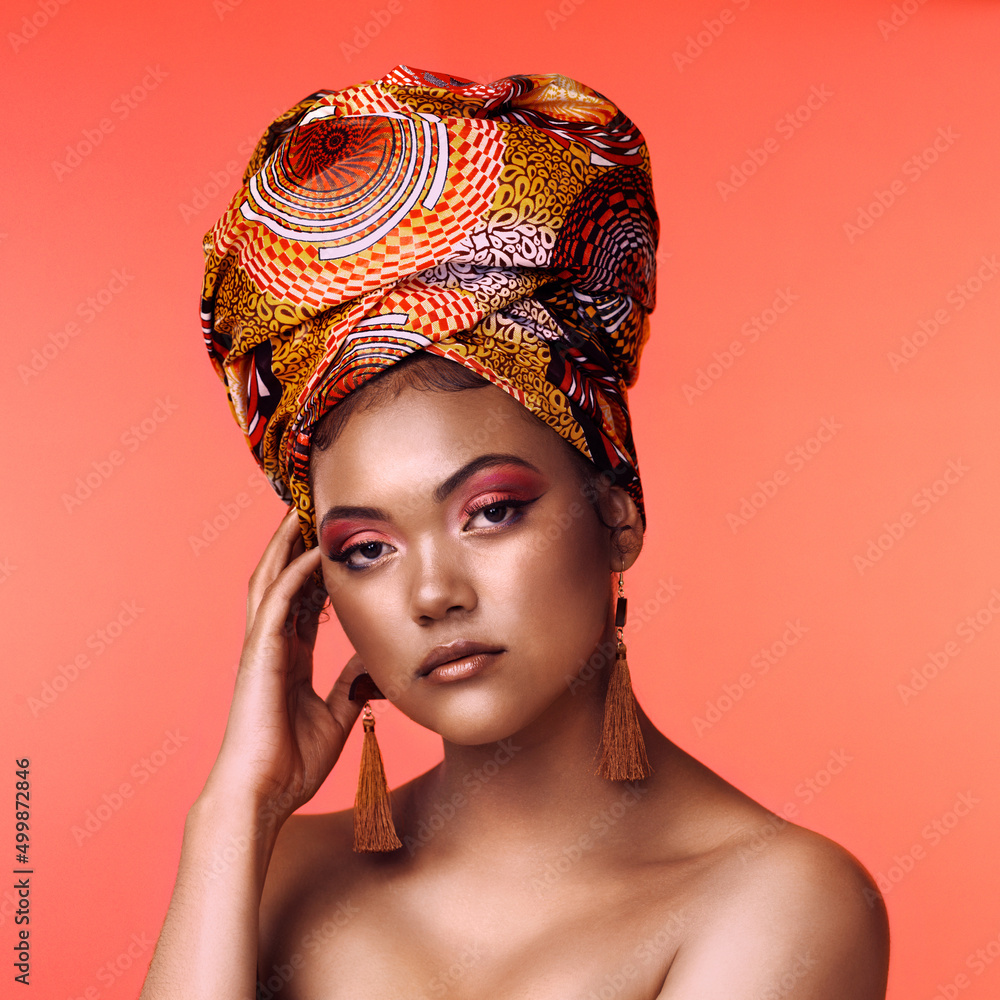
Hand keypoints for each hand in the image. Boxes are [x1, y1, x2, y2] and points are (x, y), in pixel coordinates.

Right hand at [200, 508, 364, 828]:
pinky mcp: (259, 656)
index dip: (316, 570)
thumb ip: (350, 686)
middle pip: (281, 580)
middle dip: (293, 545)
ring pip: (271, 581)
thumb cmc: (292, 764)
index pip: (302, 600)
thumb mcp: (336, 716)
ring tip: (301, 511)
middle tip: (312, 509)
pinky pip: (276, 605)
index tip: (334, 544)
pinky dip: (294, 575)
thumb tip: (372, 664)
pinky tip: (312, 553)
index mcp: (288, 658)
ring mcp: (261, 648)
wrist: (263, 796)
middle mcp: (272, 645)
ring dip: (285, 546)